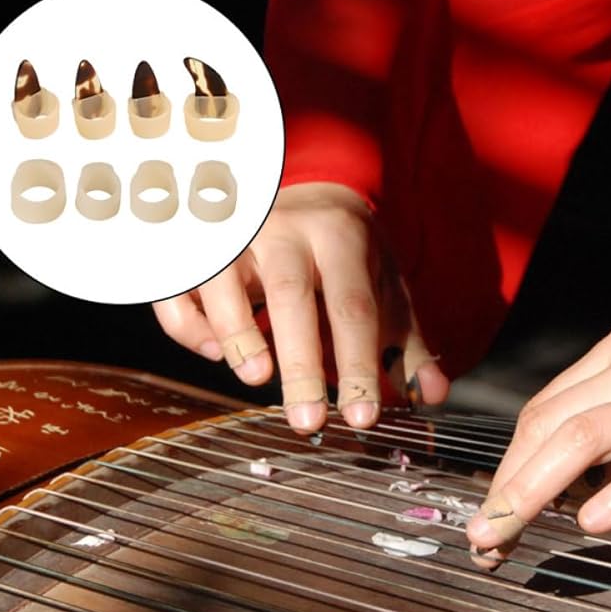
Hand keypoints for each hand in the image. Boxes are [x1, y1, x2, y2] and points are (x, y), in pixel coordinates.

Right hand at [153, 182, 448, 431]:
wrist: (303, 188)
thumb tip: (431, 395)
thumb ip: (405, 343)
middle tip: (308, 423)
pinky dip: (189, 325)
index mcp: (341, 236)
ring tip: (256, 379)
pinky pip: (179, 289)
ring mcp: (234, 231)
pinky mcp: (194, 244)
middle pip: (291, 295)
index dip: (358, 365)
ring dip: (236, 334)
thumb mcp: (383, 287)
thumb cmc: (347, 254)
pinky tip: (213, 352)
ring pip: (224, 281)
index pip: (352, 307)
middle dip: (300, 364)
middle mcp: (285, 226)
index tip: (362, 419)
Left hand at [465, 297, 610, 566]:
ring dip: (532, 492)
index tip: (492, 510)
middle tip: (482, 539)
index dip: (509, 466)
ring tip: (502, 537)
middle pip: (546, 427)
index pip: (542, 411)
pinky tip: (593, 525)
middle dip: (505, 487)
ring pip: (583, 438)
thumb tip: (577, 475)